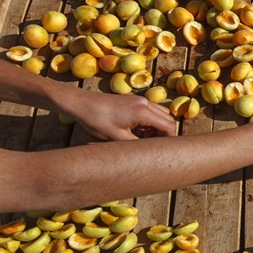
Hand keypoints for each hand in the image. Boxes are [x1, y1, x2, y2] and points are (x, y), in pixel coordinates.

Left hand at [60, 90, 175, 140]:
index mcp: (143, 113)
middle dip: (164, 133)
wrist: (82, 103)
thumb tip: (151, 153)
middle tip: (151, 144)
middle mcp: (145, 103)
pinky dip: (151, 120)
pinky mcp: (134, 99)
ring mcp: (140, 100)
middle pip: (168, 118)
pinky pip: (151, 109)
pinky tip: (137, 129)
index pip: (169, 126)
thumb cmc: (97, 120)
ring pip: (161, 113)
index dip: (169, 139)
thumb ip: (138, 144)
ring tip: (143, 137)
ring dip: (158, 126)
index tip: (162, 150)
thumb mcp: (117, 138)